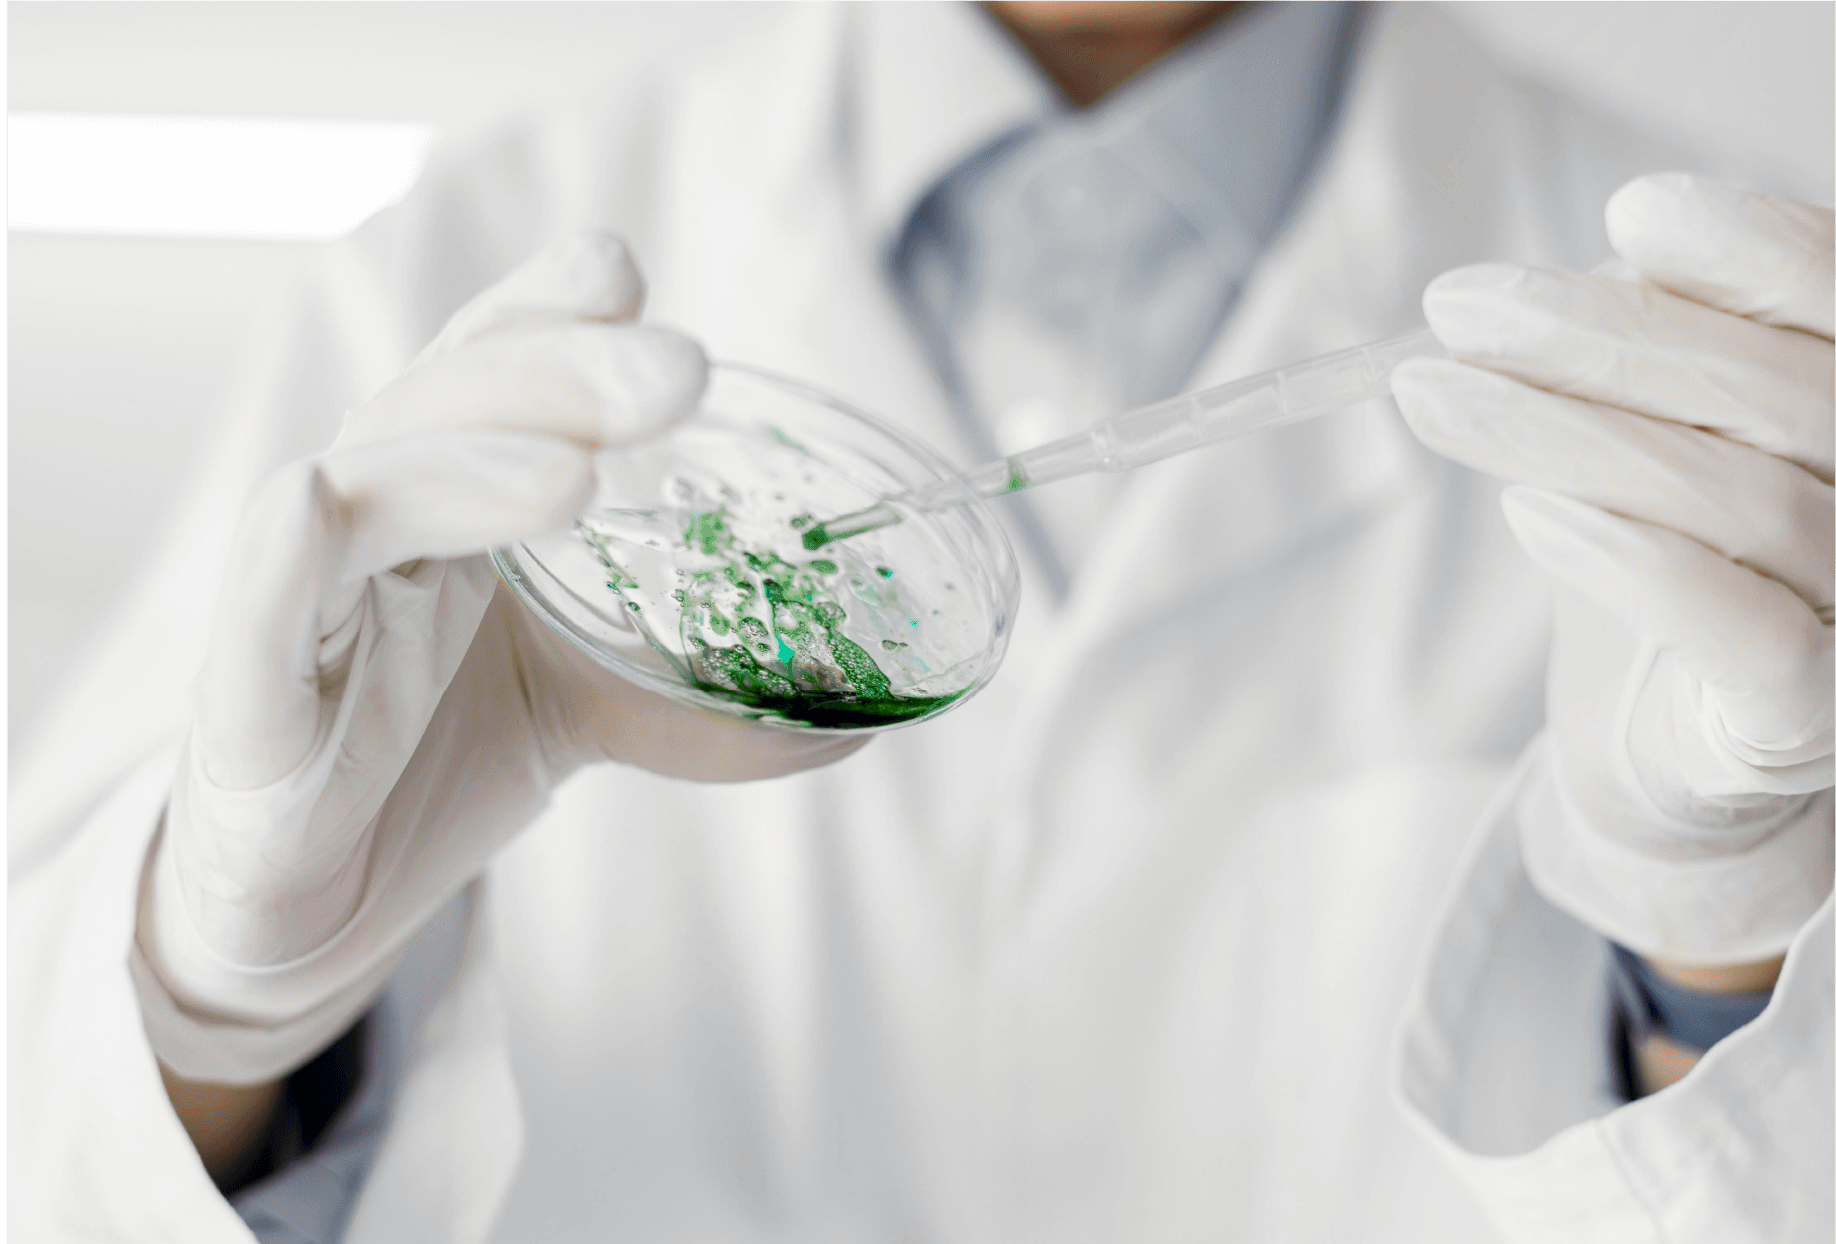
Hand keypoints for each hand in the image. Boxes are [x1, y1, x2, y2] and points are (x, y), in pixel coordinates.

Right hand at [140, 235, 863, 1078]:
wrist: (313, 895)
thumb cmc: (427, 759)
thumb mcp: (580, 712)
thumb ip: (693, 704)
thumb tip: (852, 720)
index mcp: (451, 490)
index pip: (495, 361)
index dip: (552, 309)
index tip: (631, 281)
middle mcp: (372, 511)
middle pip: (452, 397)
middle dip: (560, 366)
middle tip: (678, 369)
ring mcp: (303, 589)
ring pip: (366, 477)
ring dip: (470, 457)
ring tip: (577, 474)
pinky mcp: (247, 683)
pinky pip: (261, 593)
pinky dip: (296, 543)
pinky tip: (325, 504)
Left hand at [1393, 174, 1834, 963]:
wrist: (1668, 756)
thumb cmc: (1679, 575)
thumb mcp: (1666, 440)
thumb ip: (1663, 359)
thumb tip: (1586, 272)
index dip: (1753, 252)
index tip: (1625, 215)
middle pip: (1782, 395)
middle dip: (1602, 336)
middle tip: (1458, 307)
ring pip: (1748, 502)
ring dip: (1569, 434)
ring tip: (1439, 395)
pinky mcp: (1806, 727)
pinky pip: (1750, 638)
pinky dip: (1632, 562)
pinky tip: (1531, 512)